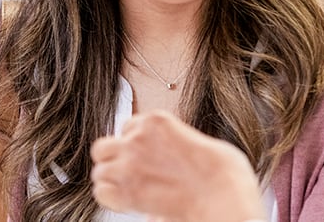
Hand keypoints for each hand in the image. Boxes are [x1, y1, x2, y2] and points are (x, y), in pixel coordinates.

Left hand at [90, 110, 265, 221]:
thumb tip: (163, 158)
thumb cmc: (222, 172)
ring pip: (99, 171)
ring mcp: (129, 163)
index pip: (127, 128)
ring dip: (111, 181)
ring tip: (130, 191)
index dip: (133, 146)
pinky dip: (111, 199)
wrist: (224, 195)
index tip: (144, 159)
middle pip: (102, 148)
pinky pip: (102, 193)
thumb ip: (172, 143)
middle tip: (128, 174)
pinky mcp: (128, 190)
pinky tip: (128, 202)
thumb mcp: (196, 142)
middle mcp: (137, 138)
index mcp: (156, 121)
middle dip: (112, 160)